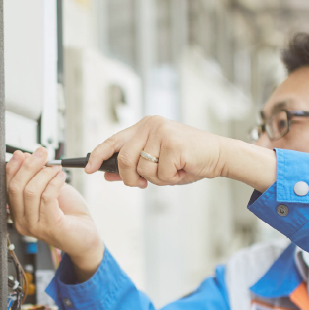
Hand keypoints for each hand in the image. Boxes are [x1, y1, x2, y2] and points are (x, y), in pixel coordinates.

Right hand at [6, 147, 104, 278]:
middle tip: (41, 154)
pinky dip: (54, 183)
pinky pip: (47, 198)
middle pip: (16, 187)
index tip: (22, 153)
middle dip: (29, 166)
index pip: (8, 186)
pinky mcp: (50, 226)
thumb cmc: (69, 216)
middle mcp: (23, 221)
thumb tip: (27, 158)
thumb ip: (38, 177)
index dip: (13, 167)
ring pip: (31, 191)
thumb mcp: (50, 190)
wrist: (85, 237)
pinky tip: (61, 177)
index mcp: (19, 212)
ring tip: (56, 168)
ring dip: (45, 174)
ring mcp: (35, 226)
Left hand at [85, 116, 228, 187]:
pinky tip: (183, 169)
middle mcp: (151, 125)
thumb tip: (107, 173)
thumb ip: (132, 166)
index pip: (113, 140)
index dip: (98, 155)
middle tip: (143, 184)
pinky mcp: (173, 144)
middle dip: (130, 178)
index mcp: (145, 126)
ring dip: (157, 179)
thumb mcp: (156, 164)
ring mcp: (162, 132)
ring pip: (142, 169)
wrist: (219, 155)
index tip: (88, 168)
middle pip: (124, 159)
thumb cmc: (188, 160)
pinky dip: (171, 179)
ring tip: (173, 170)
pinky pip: (161, 174)